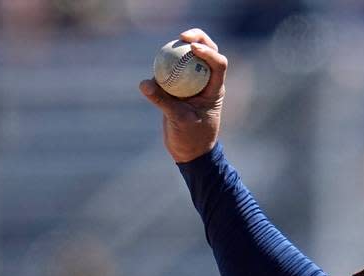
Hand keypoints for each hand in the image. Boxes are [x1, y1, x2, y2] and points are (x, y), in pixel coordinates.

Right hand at [138, 28, 227, 163]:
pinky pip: (173, 68)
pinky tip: (156, 65)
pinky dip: (165, 63)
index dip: (208, 52)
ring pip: (190, 57)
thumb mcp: (177, 120)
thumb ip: (162, 101)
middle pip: (208, 52)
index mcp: (215, 89)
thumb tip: (144, 83)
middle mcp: (207, 82)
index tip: (192, 47)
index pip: (219, 64)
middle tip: (181, 36)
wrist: (189, 151)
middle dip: (198, 38)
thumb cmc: (191, 138)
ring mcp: (194, 82)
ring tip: (166, 48)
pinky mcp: (180, 85)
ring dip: (179, 47)